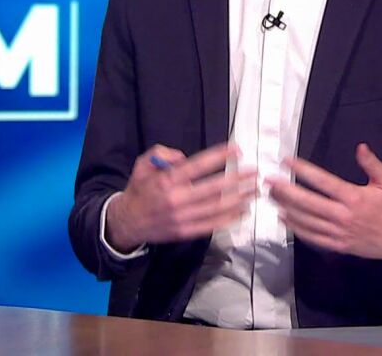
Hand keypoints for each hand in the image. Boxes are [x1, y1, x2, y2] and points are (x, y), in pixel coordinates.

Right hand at [105, 143, 256, 250]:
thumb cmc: (139, 190)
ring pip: (217, 208)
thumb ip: (161, 153)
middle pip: (214, 188)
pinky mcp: (185, 232)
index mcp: (166, 180)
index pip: (198, 166)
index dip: (219, 156)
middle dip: (238, 180)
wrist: (127, 222)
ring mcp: (182, 218)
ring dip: (239, 199)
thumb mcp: (143, 164)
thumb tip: (183, 157)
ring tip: (254, 190)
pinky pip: (212, 225)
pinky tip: (242, 211)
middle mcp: (176, 199)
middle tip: (255, 172)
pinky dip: (230, 218)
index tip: (237, 150)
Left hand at [267, 143, 381, 261]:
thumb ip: (372, 164)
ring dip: (287, 208)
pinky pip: (312, 237)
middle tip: (269, 181)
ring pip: (307, 221)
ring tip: (272, 197)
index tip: (288, 162)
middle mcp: (344, 215)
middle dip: (286, 191)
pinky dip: (296, 228)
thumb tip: (360, 147)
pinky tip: (285, 218)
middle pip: (308, 203)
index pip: (323, 181)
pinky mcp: (338, 245)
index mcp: (354, 197)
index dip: (303, 171)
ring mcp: (339, 232)